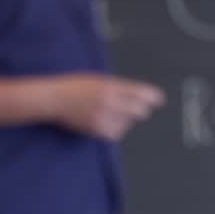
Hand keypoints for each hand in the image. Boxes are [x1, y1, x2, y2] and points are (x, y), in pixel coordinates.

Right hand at [47, 73, 164, 140]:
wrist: (55, 98)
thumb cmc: (75, 86)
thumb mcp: (99, 80)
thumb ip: (118, 87)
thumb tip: (139, 94)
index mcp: (112, 86)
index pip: (141, 93)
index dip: (153, 97)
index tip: (159, 99)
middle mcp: (110, 102)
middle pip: (139, 111)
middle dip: (140, 110)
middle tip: (138, 108)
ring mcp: (103, 117)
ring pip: (128, 123)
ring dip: (125, 120)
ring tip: (112, 113)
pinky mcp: (97, 129)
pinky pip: (116, 133)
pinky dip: (116, 129)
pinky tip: (107, 122)